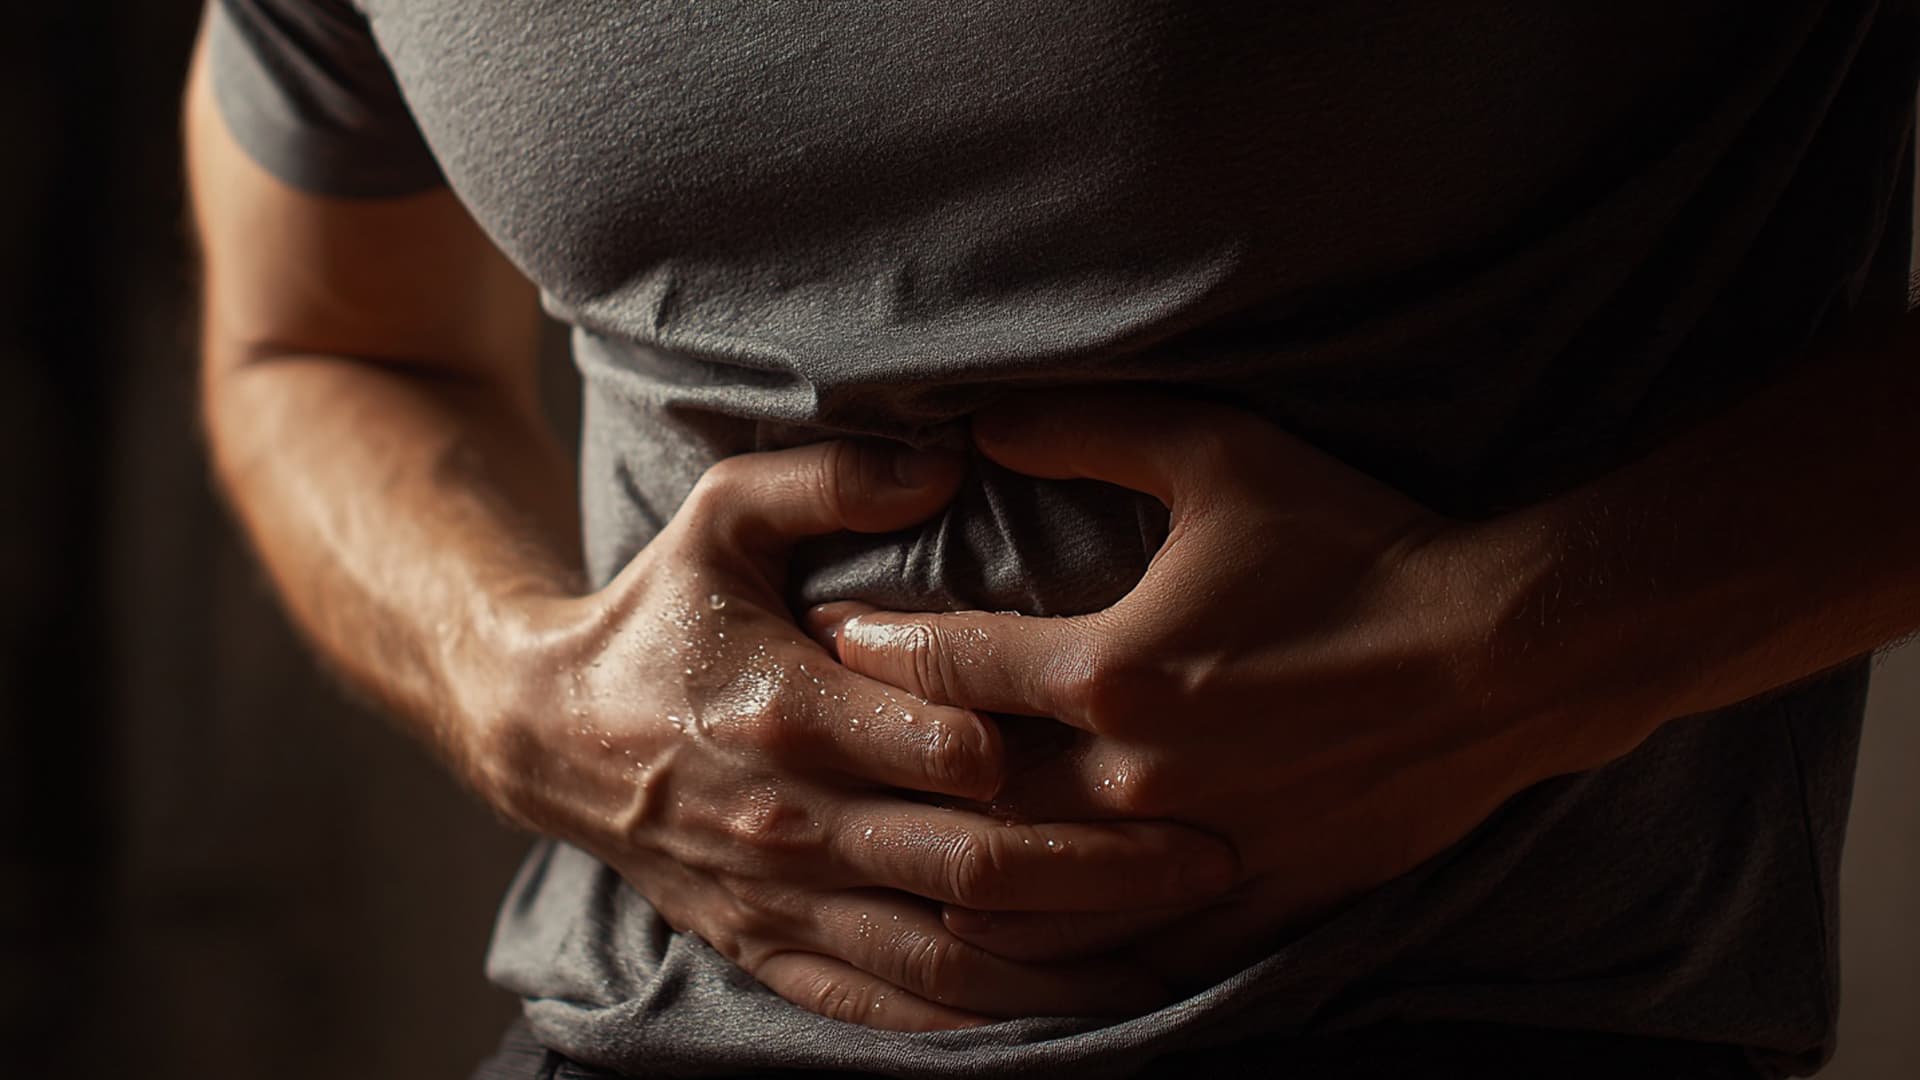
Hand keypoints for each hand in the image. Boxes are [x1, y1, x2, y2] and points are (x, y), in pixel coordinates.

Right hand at [459, 438, 1239, 1028]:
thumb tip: (954, 455)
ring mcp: (782, 901)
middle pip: (971, 867)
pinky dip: (977, 1018)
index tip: (1145, 746)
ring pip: (946, 958)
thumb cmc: (659, 614)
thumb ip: (832, 480)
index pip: (942, 751)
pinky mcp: (770, 950)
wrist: (548, 734)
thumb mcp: (720, 514)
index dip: (1044, 754)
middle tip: (1212, 856)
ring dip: (1065, 964)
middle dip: (1103, 872)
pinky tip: (1060, 1014)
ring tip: (1174, 947)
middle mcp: (791, 823)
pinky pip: (887, 1008)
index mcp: (788, 710)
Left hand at [815, 394, 1574, 985]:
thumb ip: (1089, 433)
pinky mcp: (1251, 900)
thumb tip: (979, 423)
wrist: (1501, 656)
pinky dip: (1061, 947)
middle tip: (835, 747)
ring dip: (953, 872)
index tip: (834, 636)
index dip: (878, 646)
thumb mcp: (1220, 456)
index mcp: (1113, 670)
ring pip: (1029, 897)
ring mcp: (1191, 851)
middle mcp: (1133, 775)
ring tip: (903, 850)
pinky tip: (1022, 940)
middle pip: (967, 792)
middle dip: (889, 766)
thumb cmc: (1358, 543)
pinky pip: (1129, 950)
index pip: (950, 666)